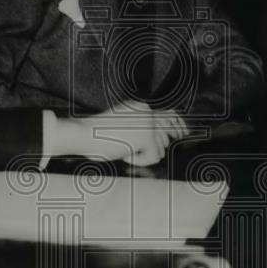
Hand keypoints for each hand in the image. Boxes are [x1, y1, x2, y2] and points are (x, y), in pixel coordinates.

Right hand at [48, 103, 187, 165]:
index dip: (177, 124)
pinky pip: (155, 157)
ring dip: (144, 153)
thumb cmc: (96, 134)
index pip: (168, 113)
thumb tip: (163, 141)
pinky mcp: (147, 136)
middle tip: (172, 142)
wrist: (83, 134)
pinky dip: (140, 160)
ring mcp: (148, 123)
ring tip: (125, 150)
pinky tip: (125, 154)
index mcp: (140, 107)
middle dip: (171, 137)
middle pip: (171, 127)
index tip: (184, 132)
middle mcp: (147, 111)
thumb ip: (139, 127)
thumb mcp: (121, 125)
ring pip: (161, 146)